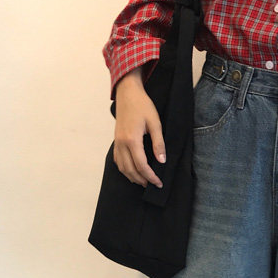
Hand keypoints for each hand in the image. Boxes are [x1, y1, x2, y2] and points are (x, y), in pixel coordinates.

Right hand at [113, 69, 166, 187]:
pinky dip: (125, 170)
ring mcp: (117, 143)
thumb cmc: (142, 105)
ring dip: (133, 177)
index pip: (141, 165)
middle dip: (142, 180)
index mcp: (132, 139)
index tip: (159, 183)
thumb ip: (158, 143)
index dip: (151, 177)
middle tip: (153, 184)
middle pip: (130, 170)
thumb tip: (161, 160)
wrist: (127, 93)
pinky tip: (132, 172)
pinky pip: (118, 160)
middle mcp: (122, 143)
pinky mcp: (116, 141)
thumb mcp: (155, 123)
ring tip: (144, 181)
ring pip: (122, 167)